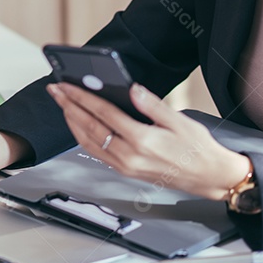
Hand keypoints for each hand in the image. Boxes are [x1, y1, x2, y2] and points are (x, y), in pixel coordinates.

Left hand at [46, 82, 250, 200]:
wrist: (207, 176)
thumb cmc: (196, 148)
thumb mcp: (179, 120)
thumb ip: (152, 104)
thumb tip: (132, 88)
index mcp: (142, 140)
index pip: (104, 113)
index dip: (82, 97)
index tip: (67, 85)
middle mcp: (129, 156)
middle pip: (90, 127)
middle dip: (69, 107)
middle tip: (55, 91)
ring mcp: (125, 166)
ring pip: (88, 142)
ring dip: (72, 121)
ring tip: (62, 104)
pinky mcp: (125, 171)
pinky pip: (96, 152)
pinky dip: (82, 136)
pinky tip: (79, 124)